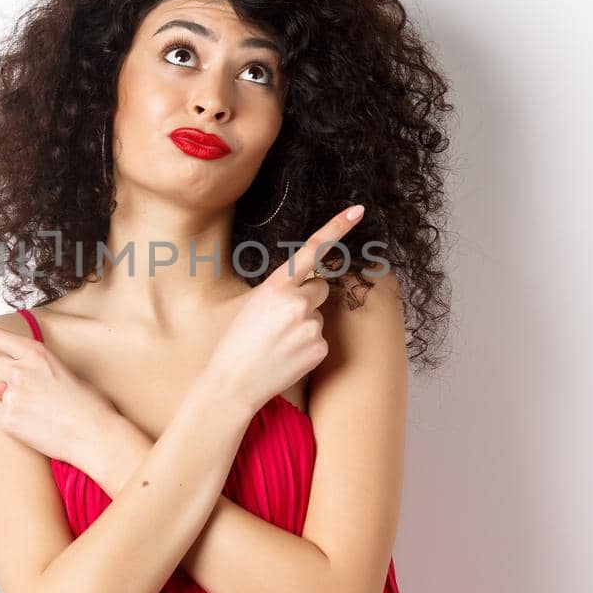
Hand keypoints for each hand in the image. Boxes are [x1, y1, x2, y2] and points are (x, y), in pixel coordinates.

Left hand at [0, 311, 126, 478]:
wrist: (96, 436)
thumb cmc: (87, 405)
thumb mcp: (61, 374)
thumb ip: (30, 371)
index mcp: (36, 352)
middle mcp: (19, 369)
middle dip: (11, 379)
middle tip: (40, 395)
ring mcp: (11, 394)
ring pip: (0, 394)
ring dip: (15, 402)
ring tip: (44, 413)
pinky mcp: (6, 418)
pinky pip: (2, 417)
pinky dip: (16, 423)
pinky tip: (38, 427)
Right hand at [206, 204, 366, 413]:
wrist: (234, 382)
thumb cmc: (238, 340)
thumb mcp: (252, 303)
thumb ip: (281, 289)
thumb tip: (308, 285)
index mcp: (277, 285)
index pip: (311, 250)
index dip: (337, 228)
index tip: (358, 210)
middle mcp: (297, 301)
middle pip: (320, 287)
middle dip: (307, 298)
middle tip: (279, 320)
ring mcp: (310, 325)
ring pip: (319, 315)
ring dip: (305, 325)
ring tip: (278, 342)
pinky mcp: (319, 348)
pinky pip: (321, 339)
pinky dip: (308, 347)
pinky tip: (287, 356)